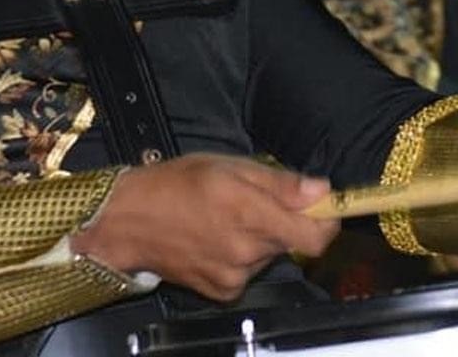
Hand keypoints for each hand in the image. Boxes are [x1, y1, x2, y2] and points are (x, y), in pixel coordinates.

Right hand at [69, 153, 338, 299]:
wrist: (128, 221)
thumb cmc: (176, 183)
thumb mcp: (228, 165)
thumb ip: (280, 182)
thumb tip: (323, 190)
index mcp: (249, 212)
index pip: (315, 236)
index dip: (328, 220)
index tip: (324, 204)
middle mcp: (246, 251)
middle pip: (294, 242)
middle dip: (287, 220)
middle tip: (258, 199)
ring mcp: (235, 277)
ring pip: (270, 255)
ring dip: (262, 236)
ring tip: (229, 215)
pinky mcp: (223, 292)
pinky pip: (250, 271)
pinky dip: (243, 255)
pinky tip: (217, 237)